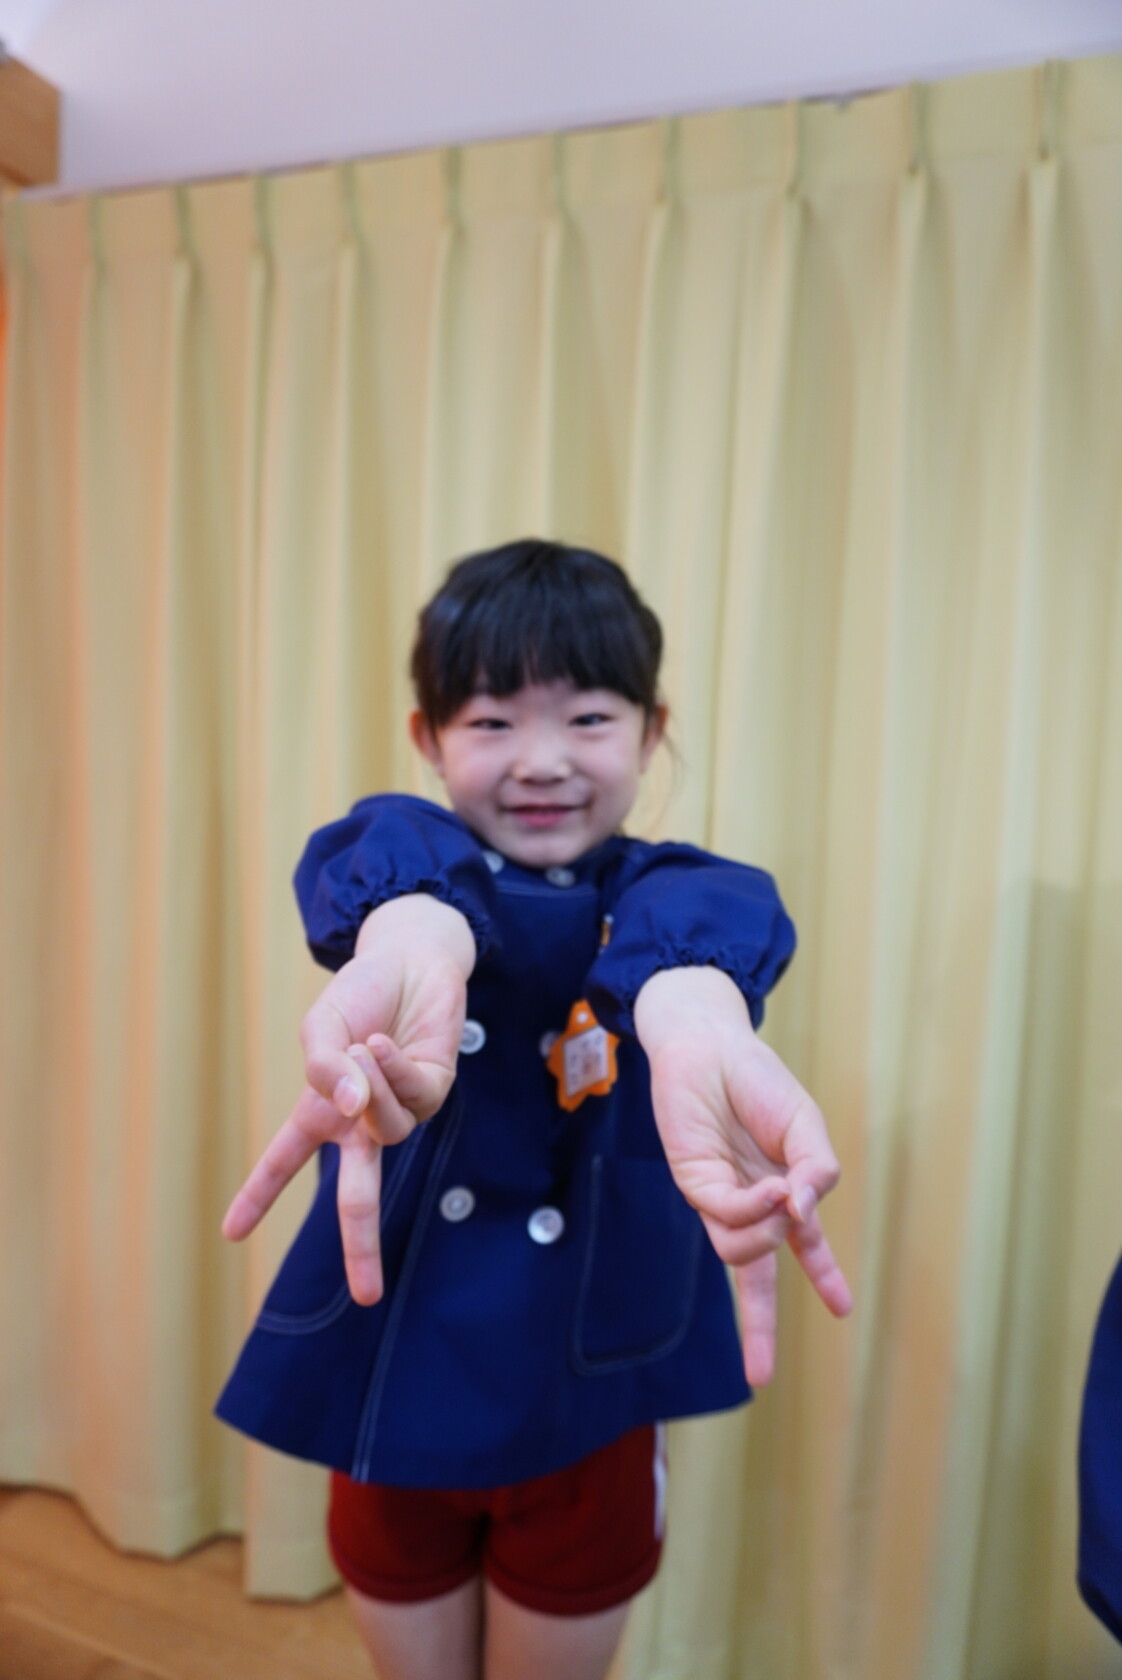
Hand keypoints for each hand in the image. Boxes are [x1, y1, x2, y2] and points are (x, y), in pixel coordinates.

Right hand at [222, 895, 473, 1302]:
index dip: (256, 1196)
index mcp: (322, 1110)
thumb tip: (350, 1112)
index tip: (229, 1235)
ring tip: (365, 1044)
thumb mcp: (322, 1026)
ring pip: (384, 1131)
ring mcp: (400, 1110)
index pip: (284, 1161)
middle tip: (366, 1297)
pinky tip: (384, 1043)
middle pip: (357, 1195)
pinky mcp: (435, 1093)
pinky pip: (410, 1099)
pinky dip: (392, 1070)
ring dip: (369, 1087)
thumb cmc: (362, 992)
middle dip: (361, 1245)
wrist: (412, 957)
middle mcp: (361, 1121)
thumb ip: (324, 1071)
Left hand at [634, 966, 851, 1384]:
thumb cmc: (758, 1081)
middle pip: (754, 1276)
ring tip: (781, 1188)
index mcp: (780, 1187)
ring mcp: (718, 1196)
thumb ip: (819, 1173)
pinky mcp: (693, 1183)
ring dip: (771, 1232)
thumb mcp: (807, 1127)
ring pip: (743, 1252)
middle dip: (759, 1328)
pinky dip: (755, 1210)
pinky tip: (769, 1186)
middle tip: (763, 1375)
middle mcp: (748, 1200)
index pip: (801, 1244)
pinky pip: (728, 1219)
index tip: (844, 1309)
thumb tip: (804, 1216)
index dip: (824, 1274)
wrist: (710, 1044)